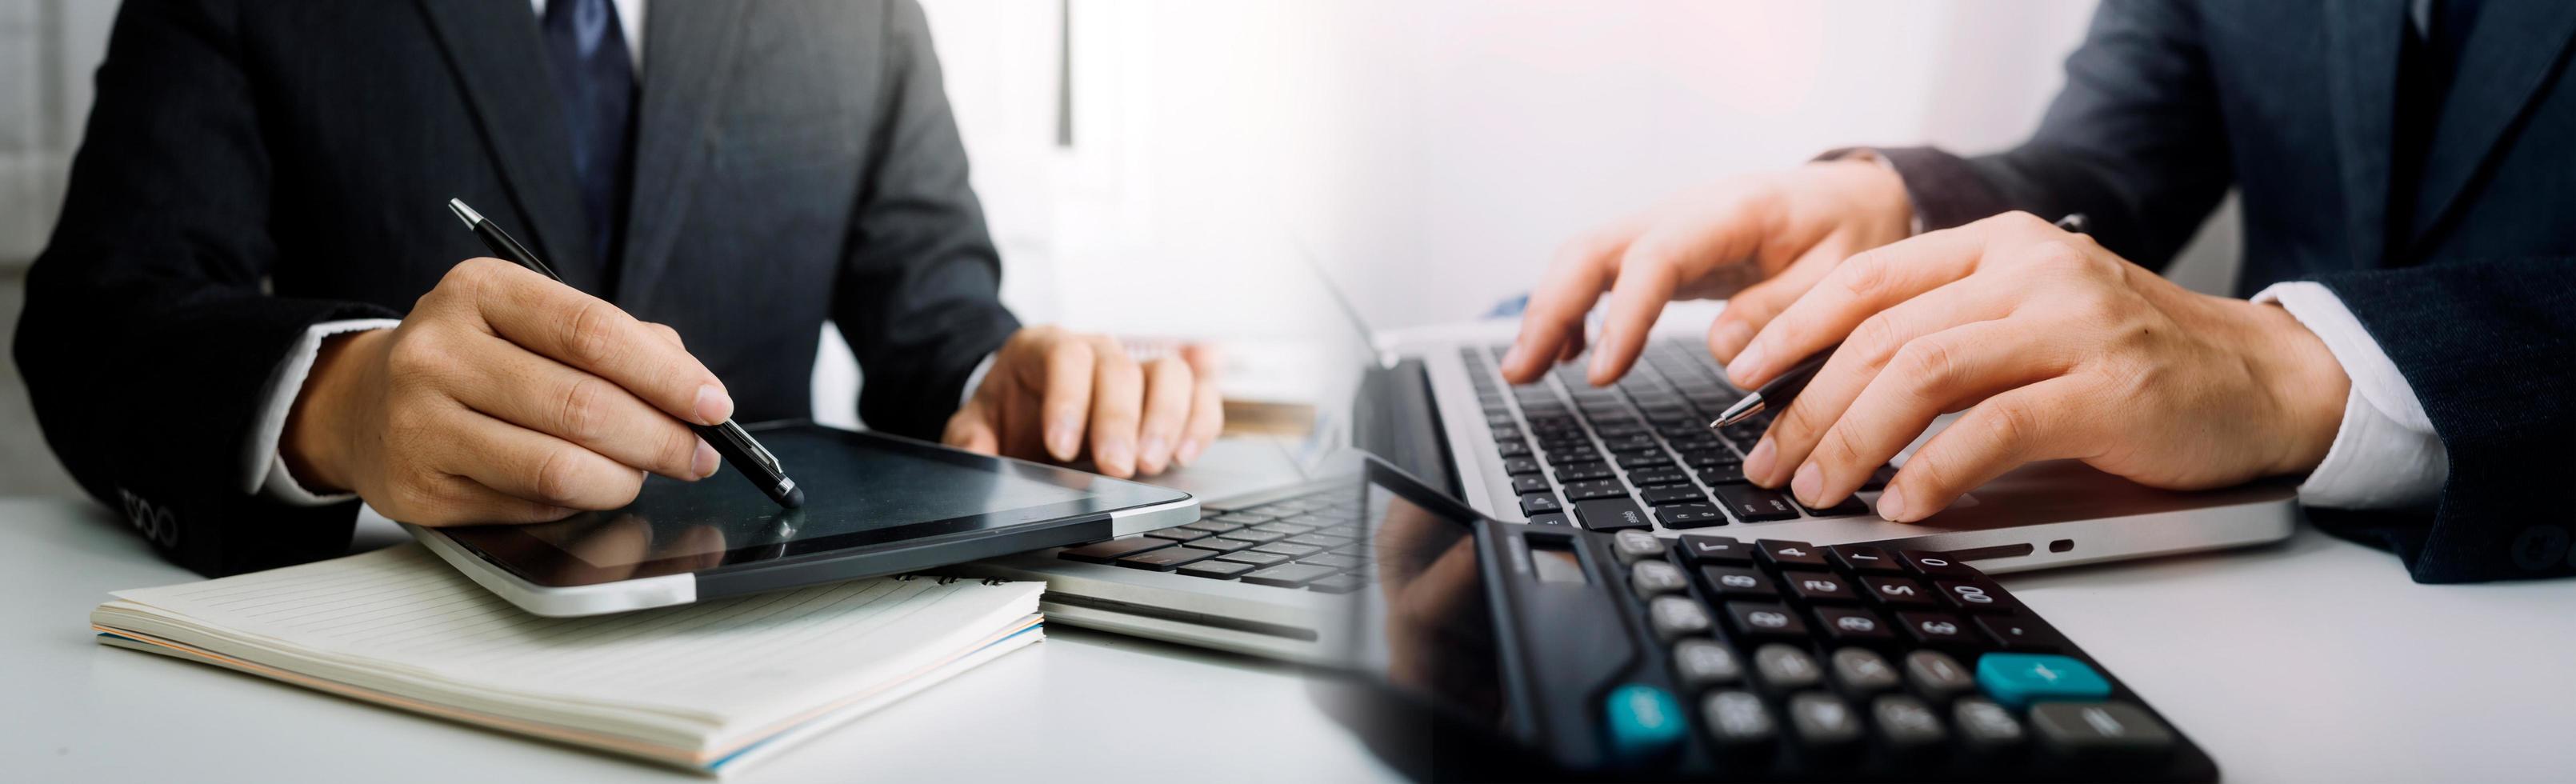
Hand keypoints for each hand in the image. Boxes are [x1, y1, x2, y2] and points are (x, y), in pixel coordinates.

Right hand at [282, 258, 729, 523]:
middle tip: (699, 454)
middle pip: (583, 406)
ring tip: (648, 472)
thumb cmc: (474, 355)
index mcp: (478, 291)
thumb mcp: (532, 320)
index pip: (592, 332)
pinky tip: (585, 484)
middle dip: (662, 438)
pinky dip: (577, 500)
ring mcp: (421, 423)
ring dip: (627, 478)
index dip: (667, 375)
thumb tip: (692, 386)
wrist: (364, 402)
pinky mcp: (421, 489)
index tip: (713, 404)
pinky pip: (531, 505)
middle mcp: (438, 351)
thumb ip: (619, 341)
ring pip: (560, 467)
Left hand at [940, 327, 1221, 477]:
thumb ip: (971, 439)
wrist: (1029, 403)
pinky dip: (1199, 422)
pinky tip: (1184, 454)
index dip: (1069, 400)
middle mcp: (1097, 351)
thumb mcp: (978, 423)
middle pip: (1120, 368)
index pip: (1066, 357)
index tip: (1061, 447)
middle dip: (1120, 421)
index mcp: (1044, 348)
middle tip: (1117, 467)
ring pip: (1169, 373)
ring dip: (1166, 419)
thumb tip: (976, 457)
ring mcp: (1136, 368)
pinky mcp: (1166, 393)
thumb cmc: (1010, 412)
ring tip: (1153, 464)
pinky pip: (1198, 395)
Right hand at [1502, 157, 1913, 385]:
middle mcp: (1685, 210)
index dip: (1623, 314)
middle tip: (1521, 372)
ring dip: (1548, 312)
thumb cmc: (1853, 231)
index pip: (1657, 256)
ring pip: (1585, 258)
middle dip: (1550, 309)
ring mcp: (1666, 227)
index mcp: (1734, 211)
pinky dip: (1576, 312)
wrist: (1853, 195)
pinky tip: (1567, 355)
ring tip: (1524, 372)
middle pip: (1594, 249)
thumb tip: (1724, 351)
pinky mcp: (1661, 249)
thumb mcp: (1847, 275)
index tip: (1602, 373)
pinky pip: (1603, 273)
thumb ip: (1786, 311)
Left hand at [1727, 212, 2349, 521]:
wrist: (2263, 379)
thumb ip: (1943, 332)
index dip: (1789, 328)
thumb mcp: (2028, 319)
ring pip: (1924, 373)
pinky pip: (1994, 429)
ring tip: (1818, 488)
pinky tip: (1902, 503)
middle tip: (1766, 461)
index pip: (1865, 278)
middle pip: (1881, 334)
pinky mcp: (2108, 389)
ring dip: (1853, 438)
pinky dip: (1934, 470)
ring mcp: (2072, 325)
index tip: (1735, 376)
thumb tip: (1823, 388)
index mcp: (1998, 246)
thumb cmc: (2131, 360)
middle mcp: (2030, 271)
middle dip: (1806, 405)